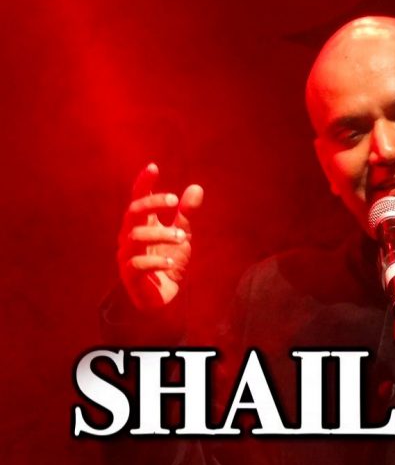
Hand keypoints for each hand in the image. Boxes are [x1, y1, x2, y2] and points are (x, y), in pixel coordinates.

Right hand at [117, 163, 203, 310]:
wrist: (164, 298)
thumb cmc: (169, 262)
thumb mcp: (182, 236)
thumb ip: (186, 214)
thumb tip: (197, 187)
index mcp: (143, 224)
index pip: (138, 198)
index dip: (143, 183)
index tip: (153, 167)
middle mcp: (131, 237)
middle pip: (133, 212)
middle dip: (152, 203)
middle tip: (174, 200)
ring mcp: (127, 256)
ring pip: (136, 237)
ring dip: (161, 234)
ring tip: (183, 238)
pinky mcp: (130, 276)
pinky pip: (137, 264)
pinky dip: (156, 261)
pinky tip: (171, 263)